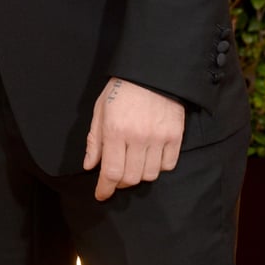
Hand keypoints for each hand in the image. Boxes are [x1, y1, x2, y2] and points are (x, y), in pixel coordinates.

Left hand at [83, 77, 184, 200]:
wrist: (151, 70)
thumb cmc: (121, 88)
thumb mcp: (100, 108)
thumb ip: (95, 139)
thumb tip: (90, 165)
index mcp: (115, 130)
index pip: (111, 172)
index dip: (105, 188)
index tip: (101, 195)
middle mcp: (138, 137)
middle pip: (131, 178)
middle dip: (120, 182)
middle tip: (117, 175)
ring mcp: (158, 137)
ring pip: (150, 175)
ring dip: (139, 174)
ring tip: (133, 162)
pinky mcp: (175, 136)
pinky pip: (168, 165)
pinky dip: (158, 166)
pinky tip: (151, 155)